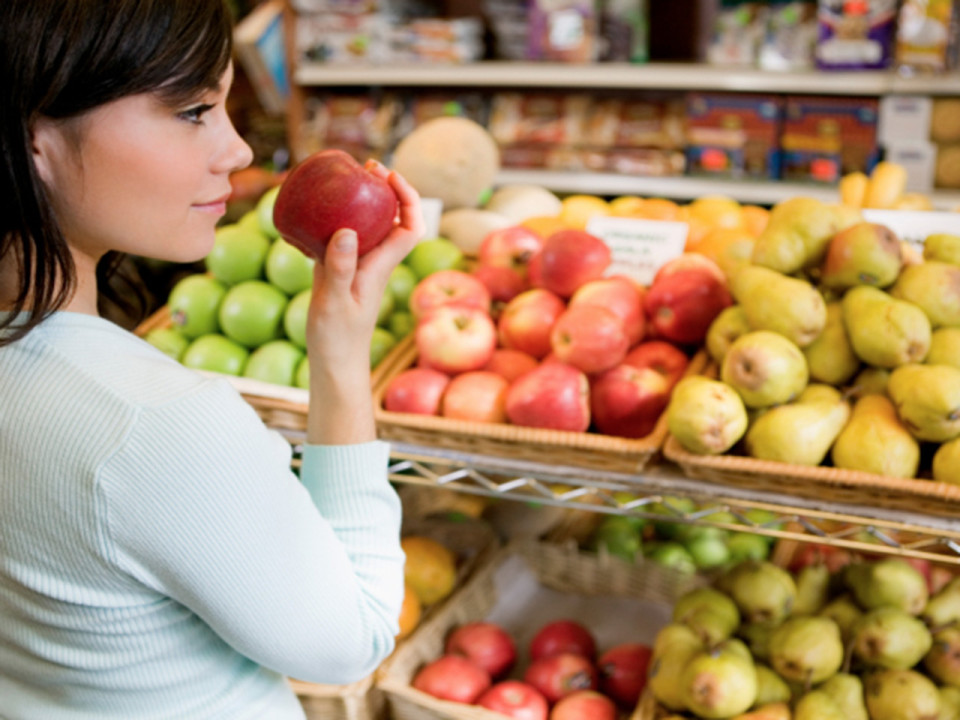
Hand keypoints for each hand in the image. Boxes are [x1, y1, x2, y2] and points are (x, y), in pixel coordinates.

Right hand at [305, 163, 422, 371]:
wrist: (334, 364)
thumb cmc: (338, 339)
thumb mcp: (335, 302)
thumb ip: (340, 268)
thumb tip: (348, 230)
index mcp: (381, 266)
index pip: (410, 226)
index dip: (408, 198)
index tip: (389, 176)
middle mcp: (374, 262)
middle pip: (393, 218)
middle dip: (386, 190)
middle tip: (366, 168)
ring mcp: (357, 266)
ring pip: (367, 226)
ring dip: (361, 201)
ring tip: (344, 180)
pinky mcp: (338, 271)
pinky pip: (341, 237)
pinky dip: (334, 220)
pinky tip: (314, 212)